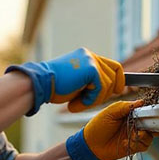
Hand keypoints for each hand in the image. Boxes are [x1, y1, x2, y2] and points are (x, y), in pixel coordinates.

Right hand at [5, 48, 124, 114]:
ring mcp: (91, 60)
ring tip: (78, 103)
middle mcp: (90, 55)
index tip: (118, 91)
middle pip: (114, 74)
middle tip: (88, 102)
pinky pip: (101, 88)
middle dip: (105, 92)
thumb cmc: (54, 87)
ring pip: (108, 84)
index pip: (112, 66)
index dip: (118, 79)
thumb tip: (110, 89)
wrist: (40, 84)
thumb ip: (91, 81)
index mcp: (86, 56)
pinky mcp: (90, 69)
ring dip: (95, 98)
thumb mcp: (77, 82)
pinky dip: (91, 99)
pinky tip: (76, 102)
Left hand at [65, 100, 153, 159]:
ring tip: (133, 135)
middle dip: (153, 123)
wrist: (91, 145)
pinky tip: (126, 142)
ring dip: (144, 134)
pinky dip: (138, 143)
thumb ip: (125, 106)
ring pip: (151, 134)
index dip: (150, 110)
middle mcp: (135, 123)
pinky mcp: (135, 146)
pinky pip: (145, 145)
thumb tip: (142, 102)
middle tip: (147, 124)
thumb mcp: (110, 112)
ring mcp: (136, 135)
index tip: (152, 112)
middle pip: (152, 121)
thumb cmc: (98, 126)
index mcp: (130, 112)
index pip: (145, 109)